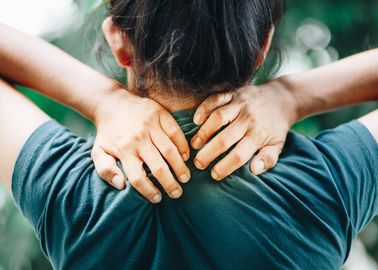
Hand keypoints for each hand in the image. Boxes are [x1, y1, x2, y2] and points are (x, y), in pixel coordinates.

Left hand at [92, 88, 190, 202]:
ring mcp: (151, 125)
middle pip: (158, 167)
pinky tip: (186, 156)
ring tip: (185, 178)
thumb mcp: (98, 152)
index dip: (149, 191)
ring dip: (180, 167)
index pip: (138, 177)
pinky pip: (176, 133)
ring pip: (170, 150)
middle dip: (170, 183)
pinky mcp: (160, 115)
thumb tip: (121, 185)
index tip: (157, 198)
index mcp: (124, 150)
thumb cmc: (108, 133)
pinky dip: (183, 146)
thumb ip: (106, 170)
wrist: (112, 103)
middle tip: (177, 193)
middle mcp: (139, 139)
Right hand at [191, 79, 297, 179]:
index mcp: (258, 135)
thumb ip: (267, 159)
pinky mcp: (233, 93)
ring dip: (203, 132)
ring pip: (218, 118)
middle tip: (198, 164)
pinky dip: (204, 108)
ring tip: (194, 145)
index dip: (224, 167)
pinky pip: (216, 99)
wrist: (282, 99)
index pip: (239, 155)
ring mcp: (240, 105)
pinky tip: (196, 120)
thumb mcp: (277, 146)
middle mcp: (248, 120)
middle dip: (208, 154)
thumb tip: (253, 170)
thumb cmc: (275, 128)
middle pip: (224, 139)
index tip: (214, 175)